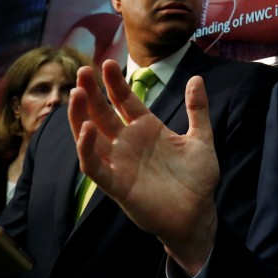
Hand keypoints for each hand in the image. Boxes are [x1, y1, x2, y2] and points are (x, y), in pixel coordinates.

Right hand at [68, 61, 220, 275]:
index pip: (125, 101)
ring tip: (76, 93)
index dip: (115, 83)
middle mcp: (129, 143)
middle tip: (82, 70)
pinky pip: (94, 166)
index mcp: (147, 129)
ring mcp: (120, 163)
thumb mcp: (201, 139)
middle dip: (92, 93)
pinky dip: (86, 149)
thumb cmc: (198, 179)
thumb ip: (198, 110)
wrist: (199, 214)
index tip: (107, 63)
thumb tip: (195, 78)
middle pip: (103, 113)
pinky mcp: (116, 185)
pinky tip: (87, 129)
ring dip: (81, 116)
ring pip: (91, 136)